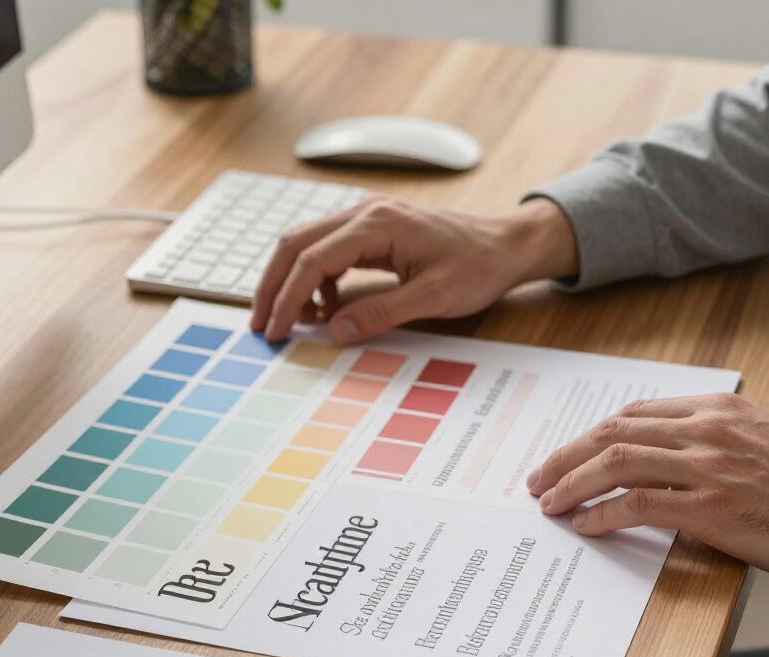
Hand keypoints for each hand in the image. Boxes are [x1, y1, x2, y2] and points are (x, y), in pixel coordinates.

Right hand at [250, 196, 577, 343]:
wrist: (507, 244)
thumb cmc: (478, 265)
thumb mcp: (432, 297)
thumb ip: (379, 313)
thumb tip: (334, 332)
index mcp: (377, 224)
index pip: (311, 259)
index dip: (287, 297)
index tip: (274, 330)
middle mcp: (365, 211)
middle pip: (295, 243)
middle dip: (273, 286)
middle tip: (261, 324)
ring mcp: (366, 216)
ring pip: (306, 244)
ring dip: (290, 282)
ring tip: (291, 322)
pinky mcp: (372, 229)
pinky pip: (327, 250)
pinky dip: (315, 280)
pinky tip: (324, 309)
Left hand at [526, 393, 768, 580]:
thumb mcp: (756, 439)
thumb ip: (706, 436)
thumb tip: (654, 454)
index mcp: (716, 408)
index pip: (634, 413)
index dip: (591, 435)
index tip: (567, 453)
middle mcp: (706, 429)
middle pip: (613, 433)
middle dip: (566, 456)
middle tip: (538, 478)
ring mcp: (707, 466)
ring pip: (616, 463)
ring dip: (572, 484)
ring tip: (549, 503)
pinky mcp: (709, 508)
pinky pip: (637, 505)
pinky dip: (602, 514)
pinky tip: (585, 525)